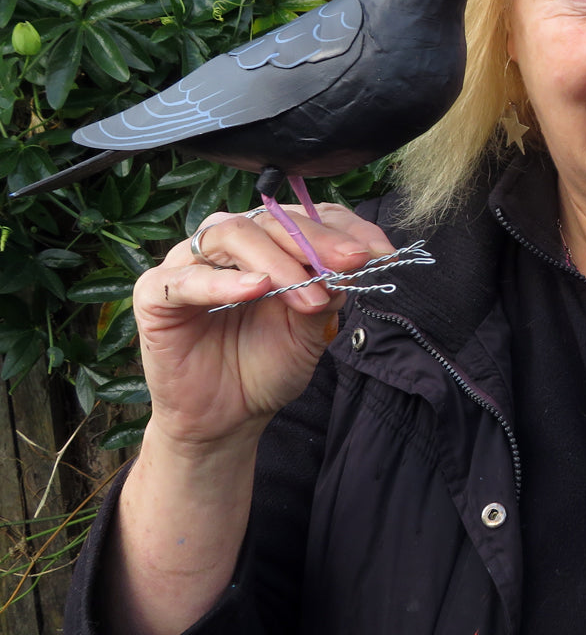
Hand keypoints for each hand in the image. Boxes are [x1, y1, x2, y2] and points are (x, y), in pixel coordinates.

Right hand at [131, 204, 394, 451]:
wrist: (227, 418)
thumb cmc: (265, 367)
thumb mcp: (311, 329)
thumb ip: (327, 290)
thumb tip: (354, 261)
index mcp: (266, 246)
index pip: (305, 216)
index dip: (343, 228)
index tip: (381, 251)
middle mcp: (226, 245)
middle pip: (271, 221)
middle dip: (318, 241)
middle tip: (352, 263)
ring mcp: (188, 264)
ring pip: (232, 234)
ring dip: (278, 261)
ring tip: (309, 296)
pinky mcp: (156, 294)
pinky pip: (186, 278)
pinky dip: (223, 280)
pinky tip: (256, 288)